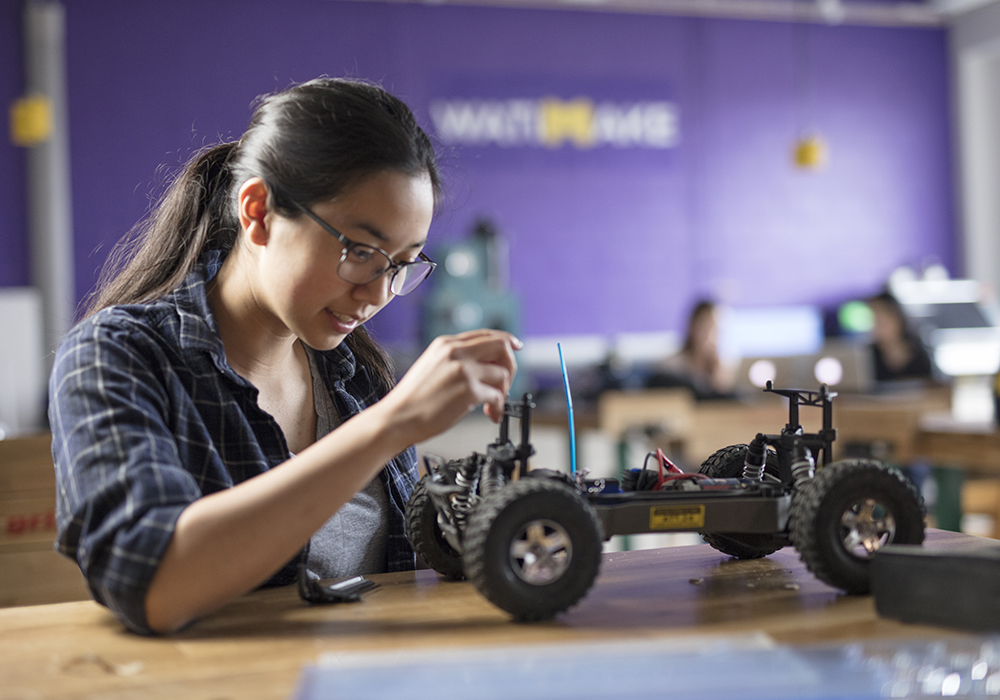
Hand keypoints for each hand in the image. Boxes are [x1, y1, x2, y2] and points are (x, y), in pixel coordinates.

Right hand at [379, 329, 520, 443]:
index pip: (485, 334)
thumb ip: (457, 360)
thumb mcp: (433, 366)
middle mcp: (456, 352)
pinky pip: (497, 396)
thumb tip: (486, 366)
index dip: (506, 341)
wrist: (398, 417)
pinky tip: (489, 414)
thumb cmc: (413, 399)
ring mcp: (463, 370)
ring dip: (503, 393)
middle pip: (501, 346)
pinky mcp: (468, 390)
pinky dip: (497, 407)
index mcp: (446, 344)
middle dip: (510, 366)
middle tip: (505, 385)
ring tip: (491, 406)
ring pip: (502, 374)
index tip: (516, 348)